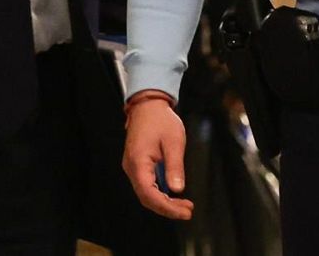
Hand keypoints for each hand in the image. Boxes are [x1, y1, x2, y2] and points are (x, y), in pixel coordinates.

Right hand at [122, 94, 194, 219]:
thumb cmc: (160, 120)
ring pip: (146, 193)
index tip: (183, 212)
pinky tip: (174, 193)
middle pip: (147, 198)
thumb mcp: (174, 142)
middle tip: (186, 211)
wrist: (148, 106)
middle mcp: (132, 167)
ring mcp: (133, 166)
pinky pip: (147, 184)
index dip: (167, 207)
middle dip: (167, 208)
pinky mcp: (138, 165)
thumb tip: (177, 188)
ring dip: (165, 201)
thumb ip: (175, 166)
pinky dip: (161, 192)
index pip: (149, 194)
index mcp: (138, 162)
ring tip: (184, 204)